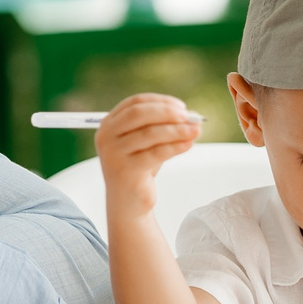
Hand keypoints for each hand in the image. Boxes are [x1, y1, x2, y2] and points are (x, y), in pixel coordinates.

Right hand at [95, 94, 201, 221]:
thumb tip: (192, 116)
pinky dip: (175, 146)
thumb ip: (163, 126)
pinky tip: (188, 145)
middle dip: (167, 112)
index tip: (182, 107)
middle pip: (139, 114)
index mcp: (109, 124)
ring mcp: (114, 154)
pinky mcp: (125, 170)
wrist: (128, 202)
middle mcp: (106, 136)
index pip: (135, 102)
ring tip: (196, 131)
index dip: (160, 101)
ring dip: (176, 130)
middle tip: (189, 116)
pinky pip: (156, 153)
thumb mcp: (147, 142)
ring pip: (149, 133)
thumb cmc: (139, 167)